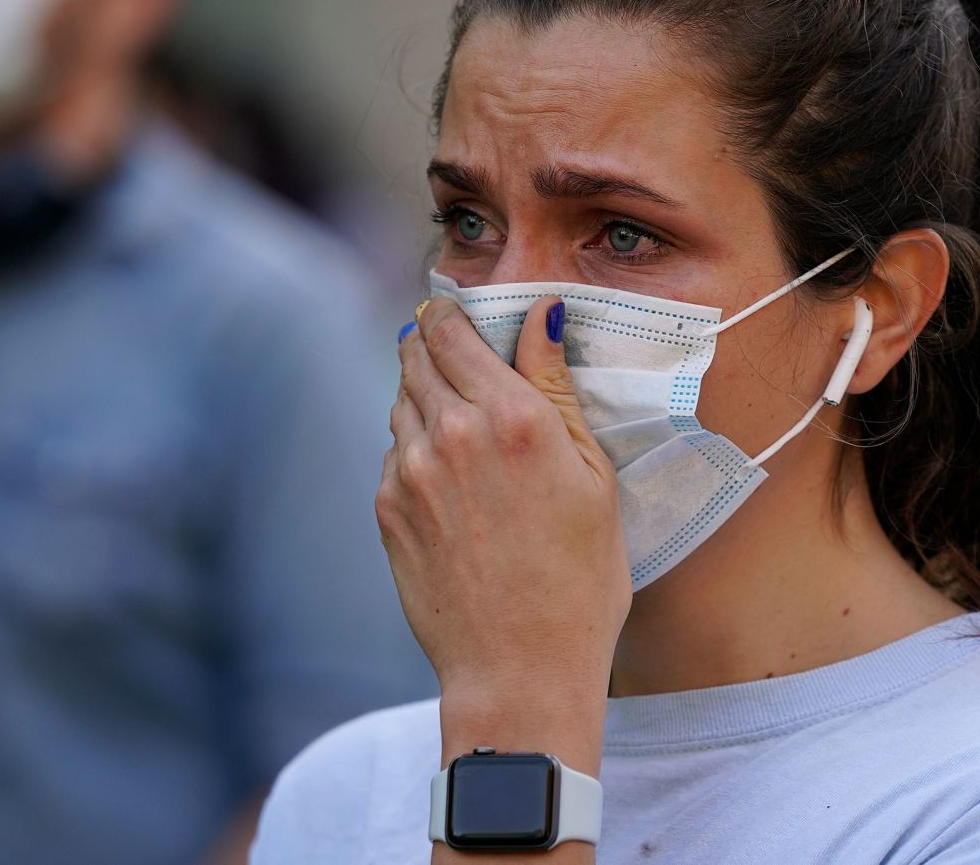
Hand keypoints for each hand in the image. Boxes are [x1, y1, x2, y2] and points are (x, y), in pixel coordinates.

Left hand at [378, 296, 628, 772]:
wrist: (519, 667)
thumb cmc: (578, 578)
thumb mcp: (593, 476)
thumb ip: (557, 386)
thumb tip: (542, 313)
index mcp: (511, 417)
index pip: (452, 330)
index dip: (449, 312)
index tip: (455, 311)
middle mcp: (450, 433)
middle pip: (415, 354)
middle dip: (431, 344)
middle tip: (456, 354)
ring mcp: (409, 472)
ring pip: (401, 401)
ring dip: (423, 395)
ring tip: (464, 425)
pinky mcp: (386, 509)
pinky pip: (393, 452)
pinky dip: (415, 447)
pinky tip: (453, 479)